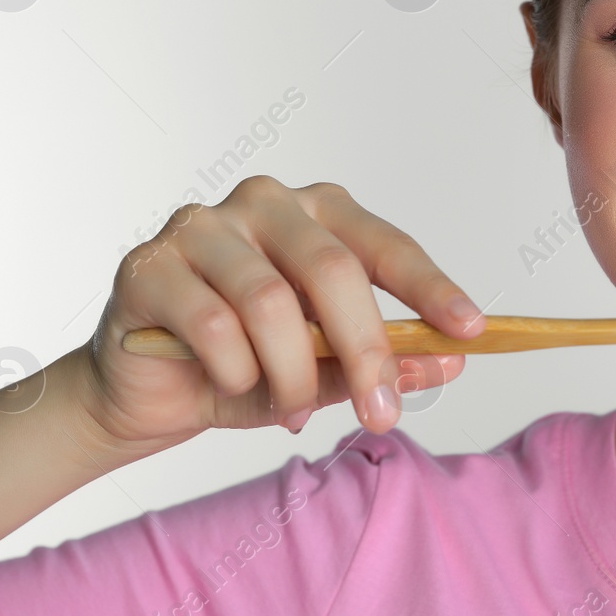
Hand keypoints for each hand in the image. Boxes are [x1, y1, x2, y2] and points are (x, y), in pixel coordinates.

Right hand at [79, 176, 485, 448]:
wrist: (144, 396)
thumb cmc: (242, 368)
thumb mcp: (322, 372)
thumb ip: (378, 362)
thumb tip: (446, 364)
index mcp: (317, 213)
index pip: (384, 244)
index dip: (430, 287)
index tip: (471, 332)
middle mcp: (263, 203)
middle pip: (332, 269)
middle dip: (366, 349)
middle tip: (381, 412)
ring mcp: (201, 227)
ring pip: (270, 302)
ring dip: (292, 374)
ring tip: (292, 411)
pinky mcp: (148, 265)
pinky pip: (211, 325)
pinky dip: (234, 372)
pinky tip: (231, 385)